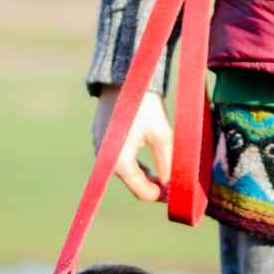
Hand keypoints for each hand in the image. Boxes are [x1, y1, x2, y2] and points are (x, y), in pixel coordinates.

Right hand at [91, 88, 173, 203]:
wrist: (122, 77)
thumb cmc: (145, 105)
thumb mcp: (162, 135)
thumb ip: (168, 163)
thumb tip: (171, 184)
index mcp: (120, 162)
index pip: (142, 192)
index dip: (160, 196)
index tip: (174, 192)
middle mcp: (105, 160)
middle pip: (132, 183)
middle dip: (151, 185)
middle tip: (170, 185)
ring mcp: (100, 150)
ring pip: (125, 173)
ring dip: (142, 176)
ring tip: (161, 175)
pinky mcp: (99, 140)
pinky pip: (117, 160)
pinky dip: (132, 164)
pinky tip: (146, 164)